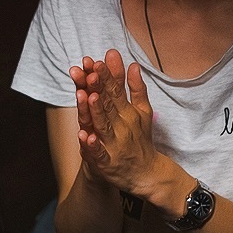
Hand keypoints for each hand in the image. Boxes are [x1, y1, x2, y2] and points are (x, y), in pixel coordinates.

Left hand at [71, 50, 172, 201]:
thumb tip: (133, 65)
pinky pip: (99, 153)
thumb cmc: (140, 139)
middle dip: (98, 85)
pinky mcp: (107, 162)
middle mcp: (121, 125)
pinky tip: (84, 136)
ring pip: (103, 125)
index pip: (115, 90)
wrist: (148, 174)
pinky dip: (92, 145)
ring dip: (96, 111)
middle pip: (107, 103)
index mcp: (127, 112)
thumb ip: (136, 88)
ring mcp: (114, 143)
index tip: (98, 59)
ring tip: (88, 95)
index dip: (106, 75)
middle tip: (90, 68)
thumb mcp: (142, 112)